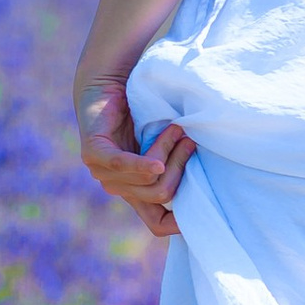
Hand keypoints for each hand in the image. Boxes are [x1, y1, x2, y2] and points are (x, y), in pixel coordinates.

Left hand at [77, 75, 192, 238]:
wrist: (111, 80)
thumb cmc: (145, 111)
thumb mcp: (167, 144)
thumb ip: (179, 163)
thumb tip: (211, 183)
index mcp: (137, 191)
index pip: (157, 223)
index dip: (179, 224)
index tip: (204, 205)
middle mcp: (120, 188)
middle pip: (161, 195)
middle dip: (181, 167)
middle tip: (189, 141)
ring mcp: (103, 174)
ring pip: (148, 179)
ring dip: (168, 152)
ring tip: (176, 130)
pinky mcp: (94, 154)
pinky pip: (122, 166)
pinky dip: (143, 164)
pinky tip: (157, 161)